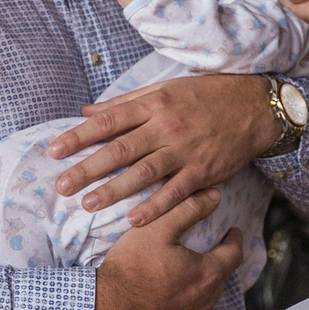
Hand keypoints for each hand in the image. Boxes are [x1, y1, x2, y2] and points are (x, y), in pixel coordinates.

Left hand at [49, 72, 280, 224]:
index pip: (108, 121)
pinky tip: (134, 220)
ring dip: (114, 190)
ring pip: (143, 173)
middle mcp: (166, 126)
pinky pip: (175, 192)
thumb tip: (87, 111)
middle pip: (119, 149)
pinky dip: (155, 207)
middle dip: (87, 168)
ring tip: (88, 204)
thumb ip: (125, 103)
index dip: (78, 136)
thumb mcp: (164, 89)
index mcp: (153, 104)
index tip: (54, 150)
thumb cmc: (205, 95)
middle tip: (61, 185)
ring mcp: (185, 150)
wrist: (254, 105)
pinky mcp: (203, 171)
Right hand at [93, 189, 242, 309]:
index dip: (234, 239)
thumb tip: (215, 196)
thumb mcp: (157, 228)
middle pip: (220, 278)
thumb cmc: (130, 268)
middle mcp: (205, 302)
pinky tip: (172, 303)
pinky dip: (185, 309)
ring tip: (191, 275)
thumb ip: (188, 209)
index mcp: (207, 274)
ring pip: (205, 301)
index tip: (233, 231)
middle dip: (218, 263)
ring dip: (202, 287)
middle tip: (210, 251)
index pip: (233, 253)